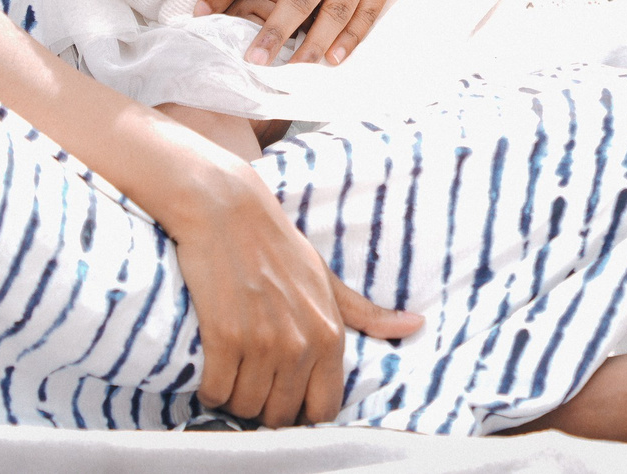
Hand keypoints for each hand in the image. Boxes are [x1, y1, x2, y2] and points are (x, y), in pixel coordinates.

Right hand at [168, 163, 422, 423]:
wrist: (229, 211)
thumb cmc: (279, 247)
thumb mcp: (327, 280)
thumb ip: (367, 314)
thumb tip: (416, 325)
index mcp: (330, 336)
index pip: (322, 411)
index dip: (301, 412)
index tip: (284, 396)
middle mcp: (300, 344)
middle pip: (279, 416)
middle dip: (263, 408)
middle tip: (252, 382)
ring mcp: (261, 343)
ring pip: (245, 407)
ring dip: (234, 399)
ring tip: (232, 372)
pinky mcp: (224, 338)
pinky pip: (216, 391)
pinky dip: (210, 389)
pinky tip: (212, 370)